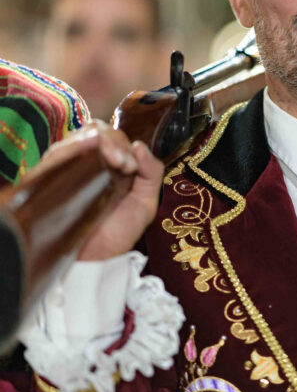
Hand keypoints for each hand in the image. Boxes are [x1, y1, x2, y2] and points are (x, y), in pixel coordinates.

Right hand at [40, 121, 162, 260]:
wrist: (97, 260)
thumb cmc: (118, 233)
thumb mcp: (145, 202)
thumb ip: (152, 172)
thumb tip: (139, 145)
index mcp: (110, 164)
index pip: (113, 135)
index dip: (123, 143)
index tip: (131, 166)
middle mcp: (88, 162)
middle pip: (96, 130)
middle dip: (114, 141)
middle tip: (124, 165)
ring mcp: (68, 168)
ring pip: (79, 137)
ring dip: (100, 142)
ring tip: (115, 162)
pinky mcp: (50, 178)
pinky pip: (57, 153)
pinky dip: (74, 146)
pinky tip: (89, 148)